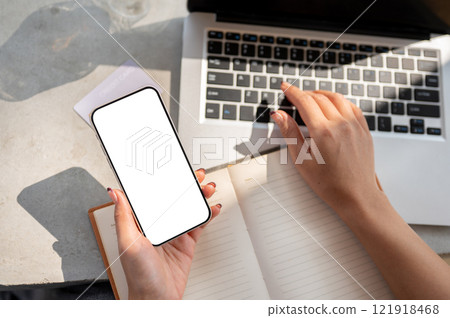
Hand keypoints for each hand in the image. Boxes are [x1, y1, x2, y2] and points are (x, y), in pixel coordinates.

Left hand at [107, 169, 220, 298]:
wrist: (158, 298)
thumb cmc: (139, 276)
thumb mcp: (128, 243)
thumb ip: (123, 216)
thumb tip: (115, 193)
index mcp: (142, 222)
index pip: (154, 195)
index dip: (164, 181)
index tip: (173, 170)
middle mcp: (158, 225)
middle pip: (175, 199)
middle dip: (187, 185)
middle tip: (197, 176)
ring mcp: (173, 233)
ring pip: (189, 208)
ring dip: (199, 197)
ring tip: (208, 188)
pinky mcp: (186, 243)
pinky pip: (199, 224)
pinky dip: (207, 215)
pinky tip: (212, 208)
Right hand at [271, 83, 383, 218]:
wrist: (356, 196)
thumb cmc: (329, 183)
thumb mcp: (302, 160)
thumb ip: (290, 133)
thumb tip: (279, 115)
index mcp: (324, 131)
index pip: (305, 101)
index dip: (292, 92)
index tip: (285, 87)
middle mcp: (341, 124)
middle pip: (319, 98)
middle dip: (304, 93)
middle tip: (294, 96)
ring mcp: (355, 126)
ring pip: (337, 98)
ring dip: (322, 94)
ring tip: (311, 98)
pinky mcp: (364, 130)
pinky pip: (351, 106)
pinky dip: (339, 101)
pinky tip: (333, 105)